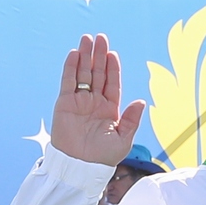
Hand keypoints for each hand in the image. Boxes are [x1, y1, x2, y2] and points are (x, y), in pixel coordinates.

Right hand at [51, 34, 146, 167]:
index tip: (113, 54)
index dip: (112, 68)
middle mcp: (94, 102)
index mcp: (110, 109)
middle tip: (100, 38)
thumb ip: (131, 119)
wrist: (79, 166)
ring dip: (85, 56)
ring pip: (83, 73)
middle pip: (97, 73)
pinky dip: (71, 67)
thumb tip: (140, 101)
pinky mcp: (65, 103)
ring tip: (87, 39)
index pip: (112, 83)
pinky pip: (68, 82)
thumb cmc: (102, 157)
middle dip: (99, 55)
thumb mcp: (123, 139)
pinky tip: (75, 53)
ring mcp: (79, 101)